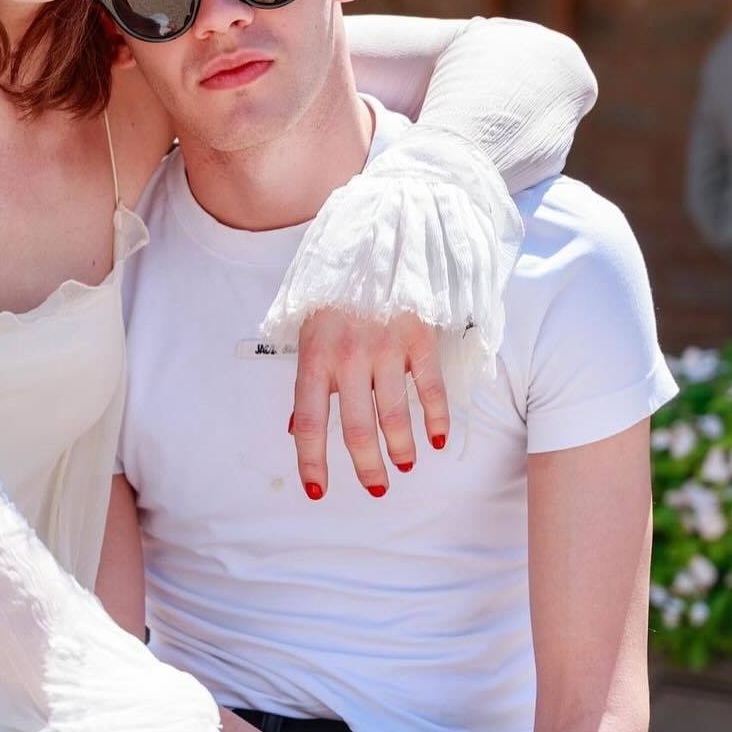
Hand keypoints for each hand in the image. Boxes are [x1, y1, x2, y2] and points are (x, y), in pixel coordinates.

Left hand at [290, 309, 448, 498]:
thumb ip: (308, 383)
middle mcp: (348, 356)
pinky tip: (436, 438)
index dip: (313, 461)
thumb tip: (295, 429)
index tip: (318, 489)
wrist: (372, 242)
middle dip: (366, 466)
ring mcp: (385, 346)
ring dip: (401, 447)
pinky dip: (437, 417)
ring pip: (395, 414)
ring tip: (404, 463)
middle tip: (375, 487)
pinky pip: (430, 387)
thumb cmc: (334, 295)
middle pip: (357, 427)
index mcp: (314, 357)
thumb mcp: (308, 333)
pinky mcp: (419, 336)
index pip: (309, 422)